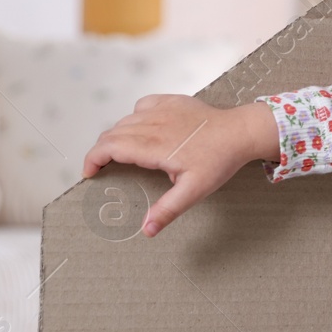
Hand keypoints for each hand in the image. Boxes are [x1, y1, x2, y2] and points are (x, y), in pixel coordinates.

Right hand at [81, 95, 279, 237]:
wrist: (241, 132)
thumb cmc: (220, 160)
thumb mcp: (194, 190)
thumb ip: (168, 209)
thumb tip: (147, 230)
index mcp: (154, 145)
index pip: (108, 147)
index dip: (92, 159)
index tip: (90, 174)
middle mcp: (154, 123)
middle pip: (112, 133)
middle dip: (102, 151)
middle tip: (103, 168)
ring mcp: (163, 109)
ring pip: (125, 119)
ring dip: (117, 136)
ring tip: (121, 154)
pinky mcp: (173, 101)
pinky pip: (142, 105)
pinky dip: (135, 117)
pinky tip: (143, 129)